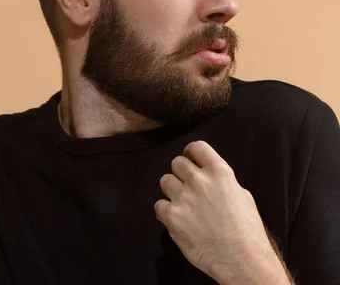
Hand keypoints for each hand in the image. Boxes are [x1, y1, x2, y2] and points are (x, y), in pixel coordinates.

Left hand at [154, 140, 273, 281]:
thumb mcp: (242, 195)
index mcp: (219, 172)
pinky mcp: (173, 216)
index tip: (190, 159)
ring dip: (172, 190)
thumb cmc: (246, 232)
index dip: (191, 152)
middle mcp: (200, 181)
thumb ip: (223, 182)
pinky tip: (177, 219)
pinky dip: (165, 212)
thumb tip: (212, 178)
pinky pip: (158, 205)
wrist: (241, 260)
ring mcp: (184, 198)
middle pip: (177, 162)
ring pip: (165, 180)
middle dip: (181, 173)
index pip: (197, 147)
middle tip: (187, 186)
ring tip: (183, 204)